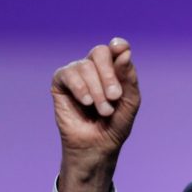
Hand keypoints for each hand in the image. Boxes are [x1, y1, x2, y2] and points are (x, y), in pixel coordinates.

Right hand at [51, 37, 140, 191]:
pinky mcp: (61, 83)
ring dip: (97, 90)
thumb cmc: (116, 124)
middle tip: (115, 97)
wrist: (97, 146)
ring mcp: (77, 73)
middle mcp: (95, 67)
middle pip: (100, 53)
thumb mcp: (129, 102)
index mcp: (114, 69)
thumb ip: (128, 78)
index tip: (120, 48)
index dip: (119, 46)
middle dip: (109, 74)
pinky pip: (68, 74)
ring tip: (103, 110)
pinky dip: (80, 87)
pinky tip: (86, 102)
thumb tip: (124, 53)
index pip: (117, 49)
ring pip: (86, 66)